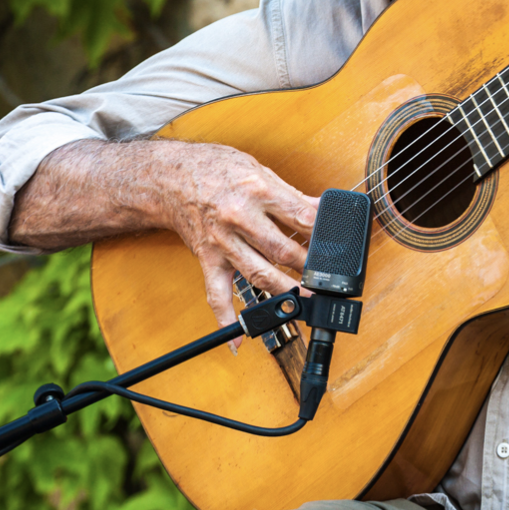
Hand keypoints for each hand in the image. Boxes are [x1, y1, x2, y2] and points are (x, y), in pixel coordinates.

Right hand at [155, 142, 318, 340]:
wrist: (169, 177)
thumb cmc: (215, 168)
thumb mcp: (257, 170)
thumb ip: (290, 194)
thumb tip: (320, 209)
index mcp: (257, 191)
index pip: (300, 216)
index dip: (323, 232)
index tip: (338, 243)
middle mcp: (239, 218)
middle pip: (283, 250)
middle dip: (309, 266)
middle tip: (327, 277)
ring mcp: (223, 242)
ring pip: (259, 274)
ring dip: (285, 292)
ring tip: (307, 303)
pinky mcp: (208, 259)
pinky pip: (216, 294)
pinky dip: (227, 319)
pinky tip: (239, 341)